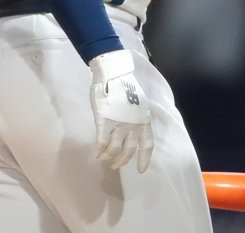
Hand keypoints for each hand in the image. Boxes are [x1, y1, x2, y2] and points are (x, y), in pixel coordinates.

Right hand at [88, 50, 153, 171]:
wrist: (114, 74)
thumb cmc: (127, 87)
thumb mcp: (140, 104)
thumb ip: (137, 119)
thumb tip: (134, 131)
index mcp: (143, 121)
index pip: (147, 145)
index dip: (144, 159)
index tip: (141, 171)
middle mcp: (133, 125)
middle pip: (128, 151)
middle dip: (121, 161)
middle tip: (115, 166)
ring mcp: (118, 124)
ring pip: (113, 149)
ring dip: (108, 156)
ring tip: (104, 158)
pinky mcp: (104, 121)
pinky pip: (101, 141)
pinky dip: (99, 148)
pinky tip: (97, 150)